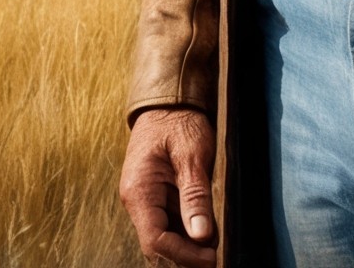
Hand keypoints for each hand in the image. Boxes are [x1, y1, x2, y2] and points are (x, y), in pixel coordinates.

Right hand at [120, 105, 217, 266]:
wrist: (168, 102)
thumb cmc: (179, 123)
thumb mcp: (192, 157)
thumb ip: (195, 197)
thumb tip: (202, 236)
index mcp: (139, 191)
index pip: (155, 241)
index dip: (184, 255)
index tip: (213, 256)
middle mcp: (136, 200)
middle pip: (156, 246)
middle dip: (185, 257)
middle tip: (217, 255)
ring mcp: (146, 201)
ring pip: (163, 240)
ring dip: (188, 248)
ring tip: (215, 244)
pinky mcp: (157, 199)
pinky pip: (169, 227)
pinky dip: (188, 236)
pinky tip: (207, 232)